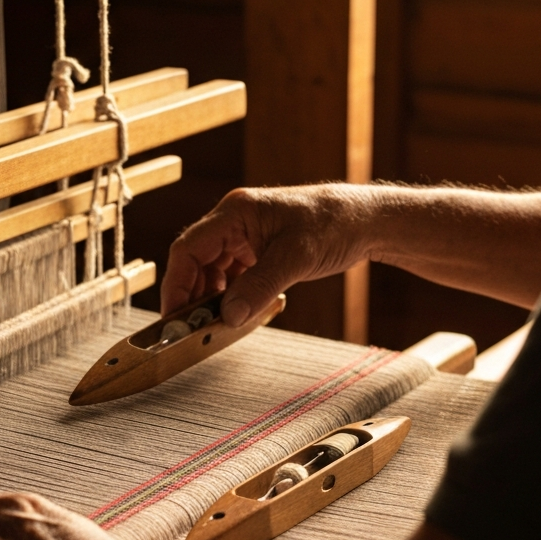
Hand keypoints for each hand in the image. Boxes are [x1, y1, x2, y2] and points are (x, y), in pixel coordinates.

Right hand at [161, 184, 372, 325]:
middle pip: (195, 261)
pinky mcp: (257, 248)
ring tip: (217, 322)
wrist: (365, 220)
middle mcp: (234, 221)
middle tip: (194, 327)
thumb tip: (228, 317)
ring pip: (212, 270)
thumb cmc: (334, 224)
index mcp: (235, 212)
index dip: (177, 284)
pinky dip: (231, 294)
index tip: (176, 316)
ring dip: (212, 297)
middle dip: (193, 295)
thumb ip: (259, 288)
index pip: (188, 249)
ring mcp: (245, 235)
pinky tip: (238, 310)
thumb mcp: (296, 259)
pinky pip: (232, 274)